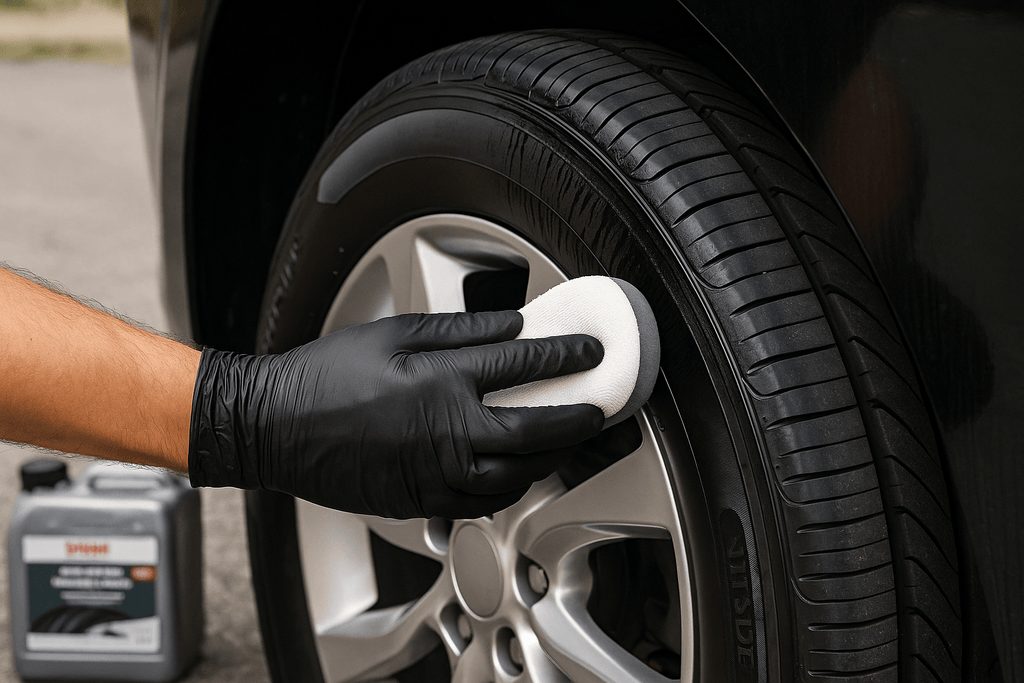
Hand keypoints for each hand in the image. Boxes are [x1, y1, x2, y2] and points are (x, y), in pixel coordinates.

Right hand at [188, 310, 603, 517]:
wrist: (274, 428)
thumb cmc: (324, 378)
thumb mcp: (392, 333)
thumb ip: (460, 330)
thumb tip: (511, 326)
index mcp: (440, 382)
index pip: (525, 366)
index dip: (567, 357)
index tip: (589, 351)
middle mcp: (446, 433)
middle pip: (537, 431)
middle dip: (579, 419)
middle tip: (601, 408)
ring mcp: (434, 473)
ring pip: (517, 475)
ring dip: (552, 457)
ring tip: (570, 441)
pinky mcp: (420, 500)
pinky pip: (483, 502)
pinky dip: (512, 486)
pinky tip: (519, 471)